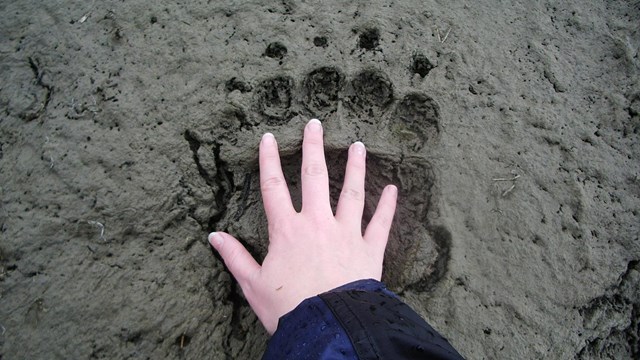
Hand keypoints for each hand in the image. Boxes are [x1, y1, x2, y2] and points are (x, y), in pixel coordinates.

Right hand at [208, 119, 397, 333]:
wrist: (328, 328)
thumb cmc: (288, 308)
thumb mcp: (252, 284)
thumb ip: (234, 257)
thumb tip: (214, 236)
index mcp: (287, 230)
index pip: (274, 186)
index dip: (269, 160)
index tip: (268, 138)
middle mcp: (317, 223)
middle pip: (315, 178)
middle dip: (313, 148)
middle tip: (315, 124)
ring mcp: (346, 233)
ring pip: (351, 192)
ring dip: (356, 168)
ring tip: (359, 146)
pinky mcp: (369, 250)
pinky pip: (381, 223)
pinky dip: (388, 206)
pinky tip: (393, 189)